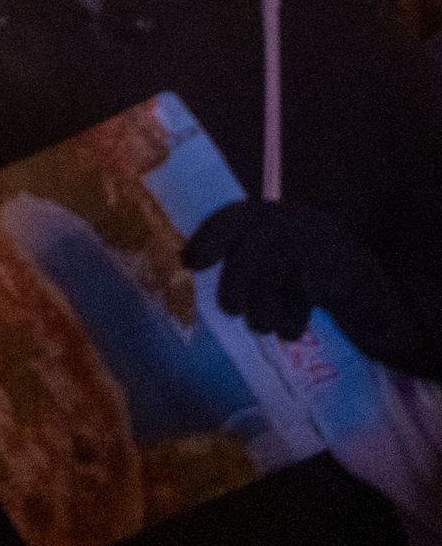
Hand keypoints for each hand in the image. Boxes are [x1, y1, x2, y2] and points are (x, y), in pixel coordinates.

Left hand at [181, 199, 412, 356]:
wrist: (361, 279)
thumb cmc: (296, 269)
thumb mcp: (265, 254)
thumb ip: (235, 254)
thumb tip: (183, 263)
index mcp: (269, 213)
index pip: (232, 216)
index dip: (209, 238)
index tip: (189, 263)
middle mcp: (294, 220)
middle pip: (254, 246)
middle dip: (236, 281)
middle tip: (231, 310)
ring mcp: (322, 242)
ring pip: (281, 272)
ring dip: (265, 305)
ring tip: (259, 326)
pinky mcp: (347, 271)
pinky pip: (310, 292)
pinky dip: (293, 317)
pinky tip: (288, 331)